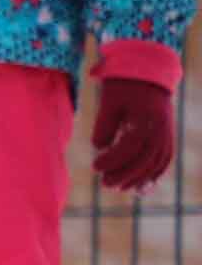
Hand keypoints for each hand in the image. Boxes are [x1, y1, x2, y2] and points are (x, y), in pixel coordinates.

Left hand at [92, 70, 177, 192]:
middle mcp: (161, 129)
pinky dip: (154, 176)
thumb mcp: (110, 102)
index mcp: (146, 119)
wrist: (149, 76)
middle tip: (104, 182)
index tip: (95, 165)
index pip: (130, 146)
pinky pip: (164, 161)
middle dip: (125, 174)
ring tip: (118, 187)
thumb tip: (99, 147)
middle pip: (145, 159)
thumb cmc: (124, 89)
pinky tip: (140, 188)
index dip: (113, 159)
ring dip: (139, 179)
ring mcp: (167, 135)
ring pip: (156, 164)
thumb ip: (105, 124)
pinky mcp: (168, 138)